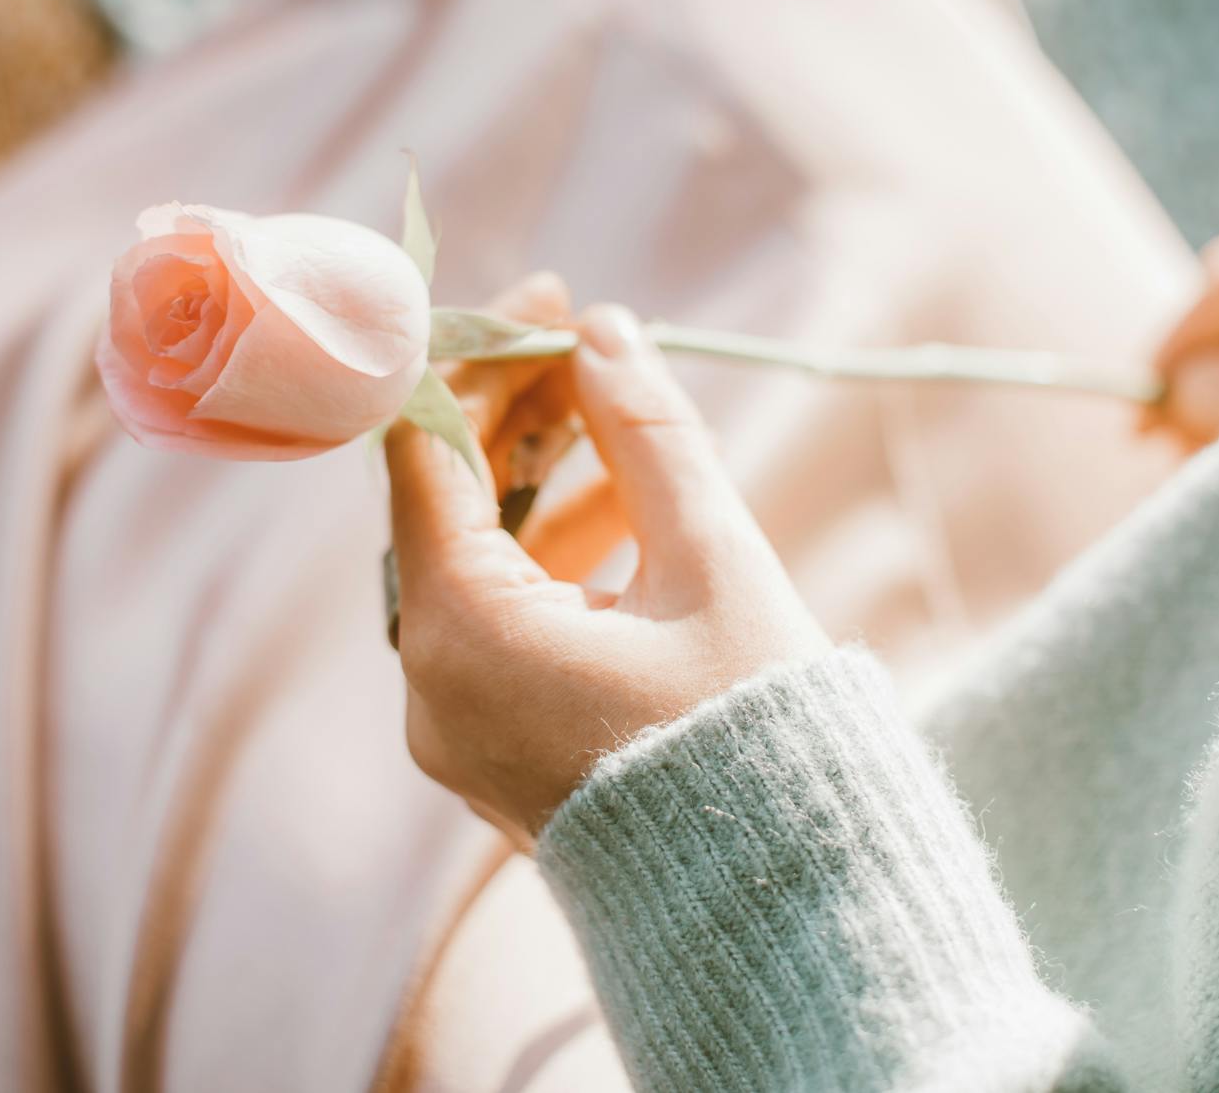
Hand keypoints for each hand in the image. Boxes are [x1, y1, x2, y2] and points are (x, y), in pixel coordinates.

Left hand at [385, 275, 828, 846]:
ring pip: (476, 566)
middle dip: (517, 418)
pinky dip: (552, 563)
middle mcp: (435, 686)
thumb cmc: (760, 740)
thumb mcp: (713, 566)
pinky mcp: (500, 750)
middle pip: (447, 508)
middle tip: (589, 346)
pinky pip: (502, 626)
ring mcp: (461, 727)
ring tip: (624, 422)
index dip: (484, 362)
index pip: (432, 456)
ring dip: (542, 486)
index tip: (550, 303)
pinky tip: (625, 515)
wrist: (786, 914)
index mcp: (465, 636)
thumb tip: (605, 333)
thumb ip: (650, 440)